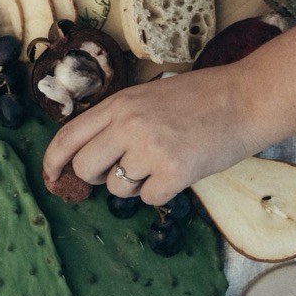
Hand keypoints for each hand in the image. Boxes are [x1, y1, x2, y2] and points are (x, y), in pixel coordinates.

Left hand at [42, 66, 262, 205]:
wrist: (245, 99)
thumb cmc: (201, 97)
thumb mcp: (148, 96)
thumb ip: (118, 120)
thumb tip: (91, 155)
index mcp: (119, 103)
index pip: (68, 137)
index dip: (53, 162)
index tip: (51, 177)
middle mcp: (128, 125)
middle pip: (86, 168)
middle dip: (98, 177)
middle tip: (123, 169)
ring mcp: (150, 149)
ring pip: (118, 188)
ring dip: (136, 184)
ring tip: (163, 161)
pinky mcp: (173, 173)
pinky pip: (149, 198)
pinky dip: (162, 191)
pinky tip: (180, 169)